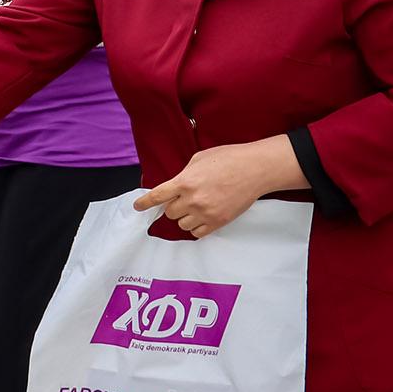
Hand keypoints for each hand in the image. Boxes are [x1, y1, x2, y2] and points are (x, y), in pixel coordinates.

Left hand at [133, 138, 303, 238]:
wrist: (254, 170)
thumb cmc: (228, 159)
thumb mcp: (199, 159)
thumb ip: (184, 175)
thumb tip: (177, 186)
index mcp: (185, 181)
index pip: (157, 196)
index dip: (145, 202)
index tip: (138, 207)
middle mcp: (192, 199)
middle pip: (169, 213)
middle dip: (172, 206)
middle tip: (183, 198)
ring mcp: (206, 213)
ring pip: (182, 224)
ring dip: (184, 216)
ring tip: (196, 206)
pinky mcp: (218, 222)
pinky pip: (197, 233)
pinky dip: (196, 227)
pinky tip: (202, 217)